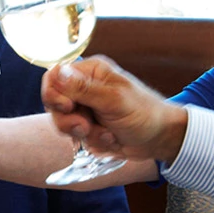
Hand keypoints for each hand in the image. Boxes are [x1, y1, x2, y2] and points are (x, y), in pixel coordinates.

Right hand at [42, 56, 189, 163]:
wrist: (159, 138)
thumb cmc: (144, 113)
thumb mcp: (113, 100)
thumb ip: (84, 89)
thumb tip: (58, 72)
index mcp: (90, 71)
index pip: (54, 76)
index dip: (53, 93)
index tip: (66, 107)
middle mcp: (84, 87)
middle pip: (54, 103)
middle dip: (69, 120)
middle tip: (86, 127)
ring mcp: (85, 108)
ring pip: (63, 122)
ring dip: (84, 133)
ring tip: (106, 134)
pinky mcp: (88, 126)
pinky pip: (76, 137)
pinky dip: (93, 141)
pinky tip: (110, 138)